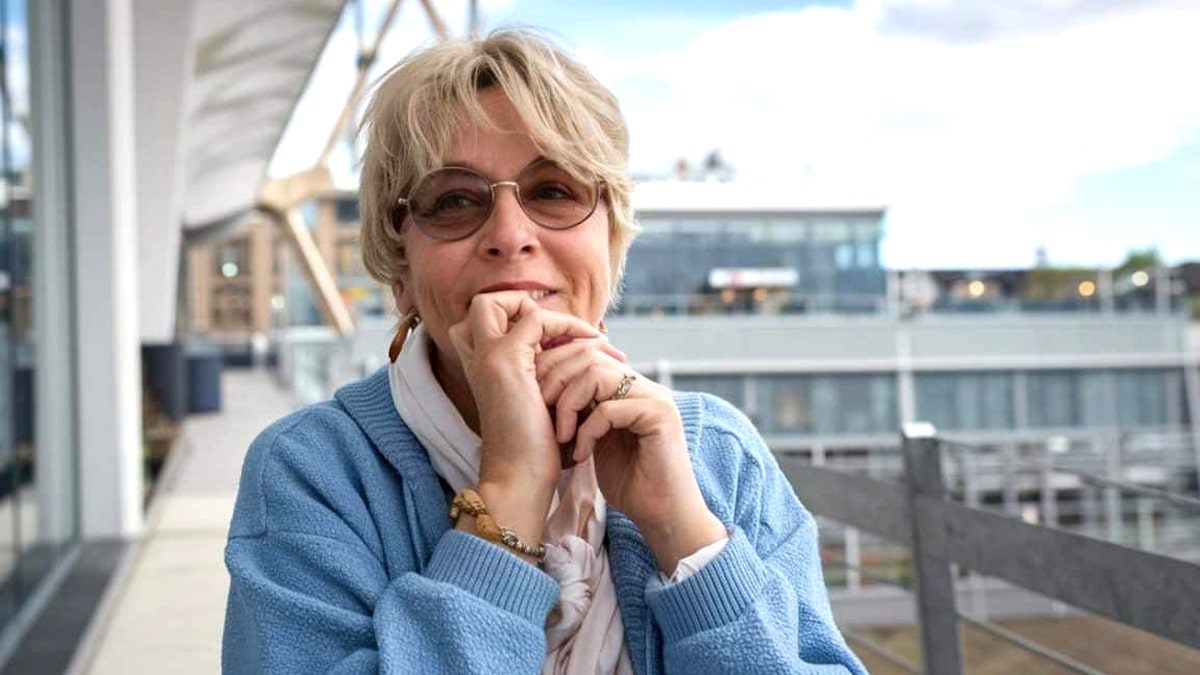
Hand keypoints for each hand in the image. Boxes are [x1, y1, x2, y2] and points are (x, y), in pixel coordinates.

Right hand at [448, 291, 600, 544]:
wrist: (520, 477)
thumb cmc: (534, 449)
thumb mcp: (538, 401)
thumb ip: (543, 373)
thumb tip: (579, 349)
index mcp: (480, 368)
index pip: (488, 321)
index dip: (521, 320)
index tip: (564, 342)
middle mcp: (475, 358)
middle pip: (484, 304)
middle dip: (524, 307)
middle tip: (564, 332)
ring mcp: (485, 355)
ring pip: (500, 300)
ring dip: (552, 314)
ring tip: (588, 338)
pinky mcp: (503, 358)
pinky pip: (535, 318)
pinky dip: (566, 325)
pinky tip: (589, 345)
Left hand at [536, 340, 725, 571]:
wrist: (662, 516)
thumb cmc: (629, 483)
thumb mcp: (594, 438)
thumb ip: (582, 410)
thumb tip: (545, 387)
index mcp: (629, 386)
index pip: (586, 354)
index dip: (554, 371)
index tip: (534, 401)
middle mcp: (644, 385)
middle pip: (588, 357)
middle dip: (555, 382)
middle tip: (540, 412)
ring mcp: (655, 397)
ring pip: (596, 374)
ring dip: (568, 404)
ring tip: (561, 435)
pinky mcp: (660, 415)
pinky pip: (609, 408)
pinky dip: (587, 431)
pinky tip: (581, 455)